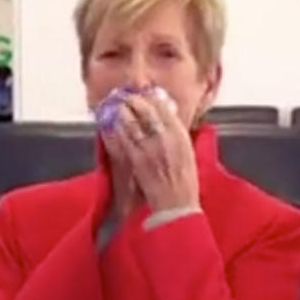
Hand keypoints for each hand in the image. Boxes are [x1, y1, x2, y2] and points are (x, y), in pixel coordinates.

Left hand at [105, 94, 199, 212]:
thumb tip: (168, 122)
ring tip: (116, 106)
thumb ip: (178, 136)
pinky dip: (115, 129)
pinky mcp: (135, 159)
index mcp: (180, 135)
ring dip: (122, 111)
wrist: (176, 205)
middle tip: (125, 96)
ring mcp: (148, 147)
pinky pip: (122, 139)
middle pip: (145, 110)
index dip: (151, 98)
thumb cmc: (185, 184)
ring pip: (131, 121)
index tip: (144, 94)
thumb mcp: (188, 154)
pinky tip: (110, 124)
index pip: (163, 108)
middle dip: (133, 100)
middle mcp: (164, 137)